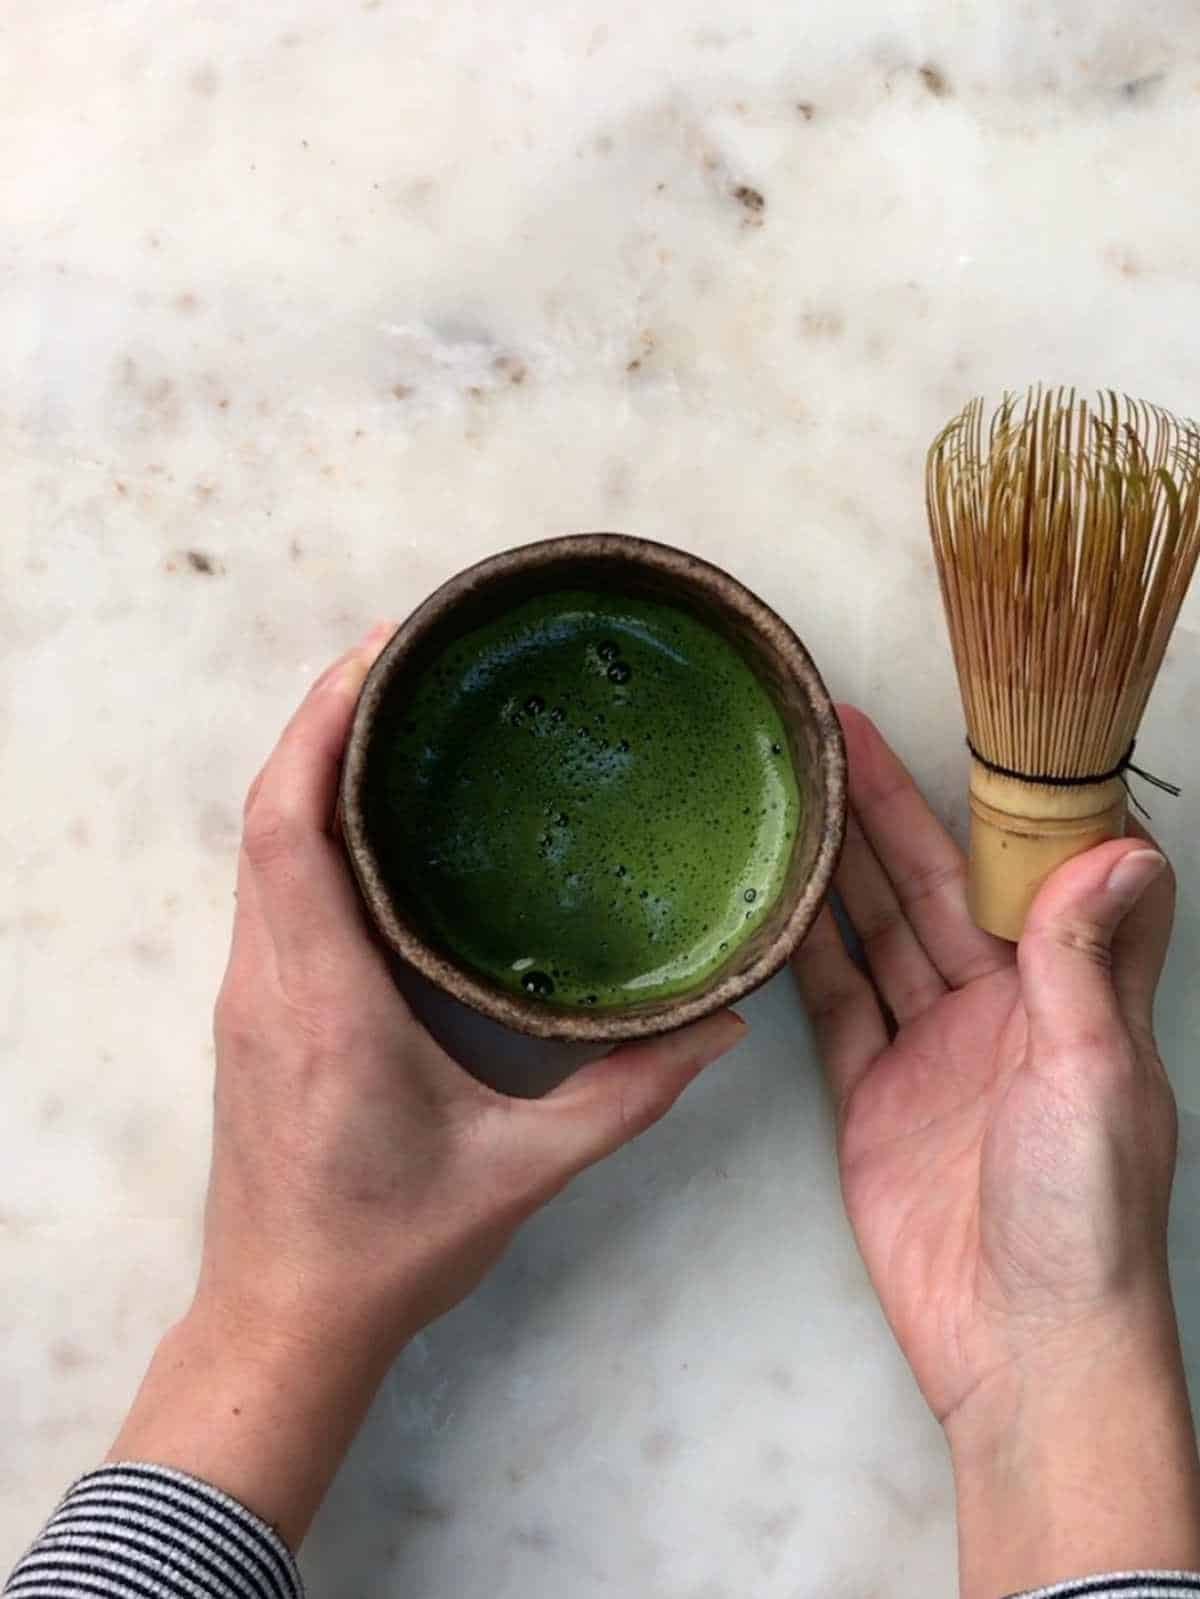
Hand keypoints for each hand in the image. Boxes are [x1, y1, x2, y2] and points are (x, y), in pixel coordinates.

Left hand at [110, 625, 745, 1544]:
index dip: (320, 725)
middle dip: (325, 714)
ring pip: (260, 844)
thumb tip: (723, 1025)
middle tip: (409, 651)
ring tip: (396, 709)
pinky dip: (307, 819)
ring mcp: (251, 993)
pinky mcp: (256, 1008)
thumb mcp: (524, 1171)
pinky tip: (373, 812)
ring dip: (311, 763)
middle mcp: (270, 980)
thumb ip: (629, 1095)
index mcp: (325, 1003)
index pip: (289, 829)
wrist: (285, 1318)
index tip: (378, 653)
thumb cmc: (390, 1249)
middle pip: (266, 811)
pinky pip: (269, 883)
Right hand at [793, 708, 1199, 1595]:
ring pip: (875, 938)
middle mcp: (999, 1014)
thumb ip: (1083, 960)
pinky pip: (835, 1010)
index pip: (1021, 872)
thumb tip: (1119, 847)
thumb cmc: (1083, 1217)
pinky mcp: (873, 1101)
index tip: (949, 733)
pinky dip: (806, 959)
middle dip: (882, 813)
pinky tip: (778, 907)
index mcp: (1067, 997)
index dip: (987, 801)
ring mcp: (931, 1055)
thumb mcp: (1092, 1071)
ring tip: (791, 799)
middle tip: (829, 739)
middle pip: (928, 891)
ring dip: (837, 870)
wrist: (1022, 1350)